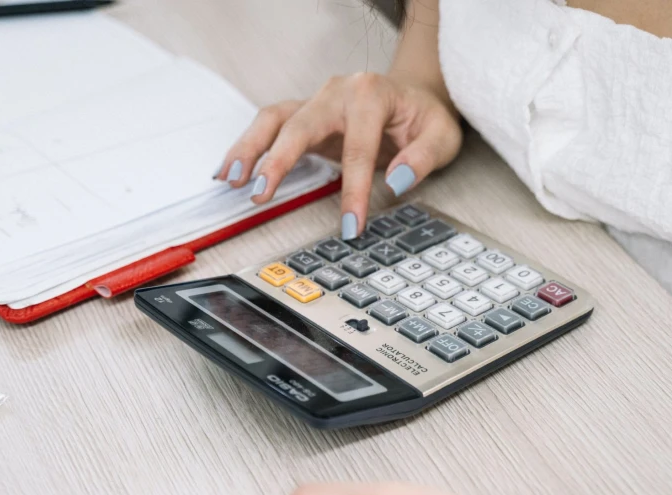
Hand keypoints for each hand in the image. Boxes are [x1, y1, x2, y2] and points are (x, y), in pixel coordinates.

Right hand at [213, 73, 462, 238]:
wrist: (414, 97)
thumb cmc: (425, 118)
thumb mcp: (441, 137)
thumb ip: (421, 158)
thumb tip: (395, 180)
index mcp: (371, 94)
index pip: (358, 149)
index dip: (353, 192)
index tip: (349, 227)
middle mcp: (337, 92)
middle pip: (300, 125)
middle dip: (278, 161)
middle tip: (262, 194)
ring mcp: (316, 100)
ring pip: (273, 120)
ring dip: (249, 149)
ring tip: (231, 180)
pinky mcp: (304, 115)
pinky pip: (269, 127)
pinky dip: (248, 147)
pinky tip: (229, 171)